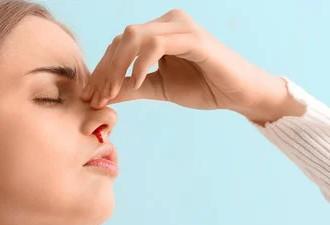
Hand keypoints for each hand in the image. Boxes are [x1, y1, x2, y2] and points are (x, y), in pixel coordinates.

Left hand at [81, 8, 301, 122]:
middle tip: (96, 98)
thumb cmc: (204, 87)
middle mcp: (167, 22)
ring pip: (134, 37)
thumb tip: (104, 95)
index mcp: (158, 32)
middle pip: (121, 39)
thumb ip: (132, 88)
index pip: (119, 45)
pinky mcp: (193, 37)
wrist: (238, 93)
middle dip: (105, 70)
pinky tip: (136, 83)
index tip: (91, 97)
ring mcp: (180, 26)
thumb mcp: (159, 88)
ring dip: (118, 67)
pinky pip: (156, 44)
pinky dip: (141, 64)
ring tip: (114, 93)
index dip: (102, 70)